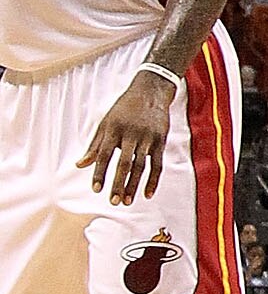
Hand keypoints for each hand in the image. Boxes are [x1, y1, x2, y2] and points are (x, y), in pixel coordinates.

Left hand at [77, 68, 175, 205]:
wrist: (151, 91)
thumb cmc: (124, 108)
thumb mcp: (106, 122)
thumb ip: (94, 145)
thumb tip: (80, 164)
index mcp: (114, 128)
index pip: (105, 154)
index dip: (100, 172)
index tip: (96, 189)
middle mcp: (131, 133)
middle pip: (124, 163)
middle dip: (118, 183)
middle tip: (113, 201)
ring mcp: (148, 137)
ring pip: (141, 166)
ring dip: (134, 185)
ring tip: (126, 201)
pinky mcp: (161, 141)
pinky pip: (157, 164)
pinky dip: (153, 180)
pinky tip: (147, 194)